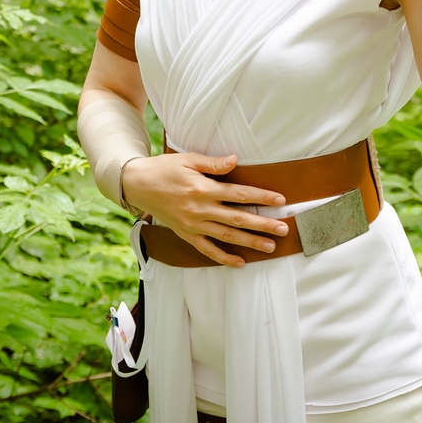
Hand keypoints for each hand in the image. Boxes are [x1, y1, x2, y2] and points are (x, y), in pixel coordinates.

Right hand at [121, 152, 288, 268]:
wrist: (138, 185)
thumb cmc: (165, 169)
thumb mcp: (188, 159)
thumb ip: (213, 164)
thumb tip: (235, 160)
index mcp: (203, 189)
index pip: (239, 193)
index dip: (261, 196)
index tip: (279, 200)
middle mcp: (200, 209)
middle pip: (238, 218)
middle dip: (263, 224)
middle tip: (284, 228)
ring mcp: (193, 224)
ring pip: (226, 236)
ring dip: (250, 242)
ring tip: (270, 246)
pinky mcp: (186, 234)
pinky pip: (207, 249)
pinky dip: (223, 258)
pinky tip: (240, 263)